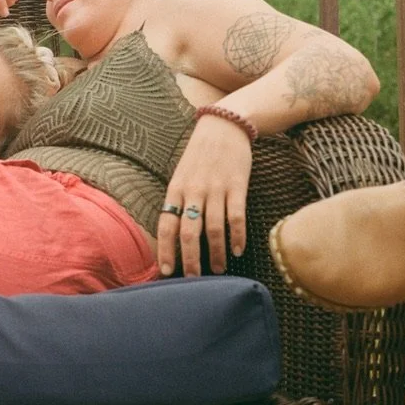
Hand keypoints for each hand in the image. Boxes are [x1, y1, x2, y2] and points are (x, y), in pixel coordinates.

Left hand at [156, 115, 251, 275]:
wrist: (224, 126)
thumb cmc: (199, 155)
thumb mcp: (180, 175)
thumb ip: (177, 201)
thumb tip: (173, 234)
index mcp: (175, 189)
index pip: (166, 225)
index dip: (165, 250)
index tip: (166, 271)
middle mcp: (193, 191)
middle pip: (188, 232)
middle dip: (191, 259)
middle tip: (194, 279)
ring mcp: (215, 188)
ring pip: (213, 229)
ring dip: (217, 253)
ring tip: (220, 269)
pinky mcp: (237, 185)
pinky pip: (236, 216)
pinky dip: (237, 236)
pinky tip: (238, 249)